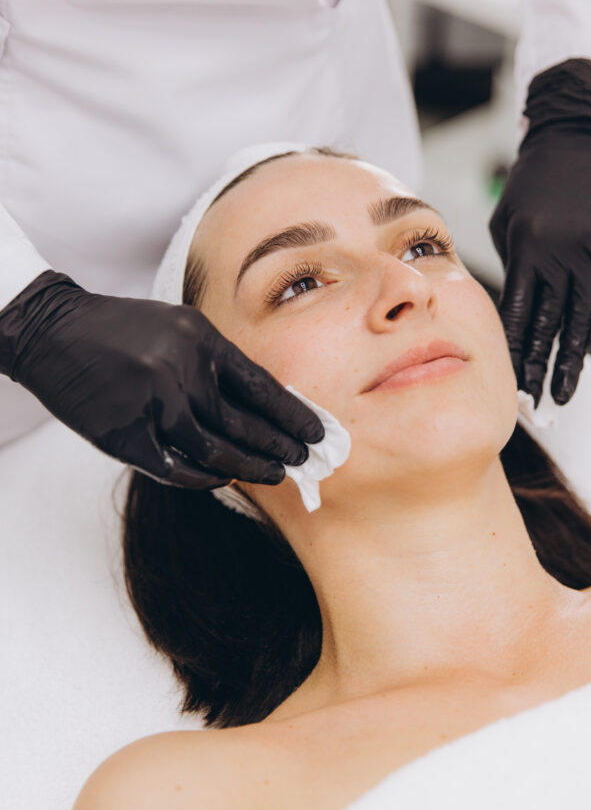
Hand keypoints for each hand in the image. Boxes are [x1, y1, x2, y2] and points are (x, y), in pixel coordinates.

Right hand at [0, 271, 324, 487]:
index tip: (316, 434)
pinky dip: (203, 478)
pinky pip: (175, 468)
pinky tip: (222, 480)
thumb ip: (218, 365)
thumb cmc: (122, 330)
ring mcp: (151, 403)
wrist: (54, 332)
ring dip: (250, 467)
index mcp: (200, 338)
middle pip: (244, 423)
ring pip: (215, 450)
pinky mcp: (124, 434)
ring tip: (274, 475)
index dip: (293, 414)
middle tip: (302, 461)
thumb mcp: (178, 329)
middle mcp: (180, 370)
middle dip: (280, 446)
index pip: (261, 386)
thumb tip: (265, 407)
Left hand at [488, 59, 590, 406]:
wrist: (572, 144)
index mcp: (527, 250)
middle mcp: (561, 256)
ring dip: (571, 361)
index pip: (519, 315)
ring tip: (563, 393)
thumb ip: (509, 269)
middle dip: (541, 368)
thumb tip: (511, 315)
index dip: (515, 351)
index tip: (509, 381)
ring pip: (580, 320)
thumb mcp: (504, 224)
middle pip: (550, 325)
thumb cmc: (528, 186)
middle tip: (536, 404)